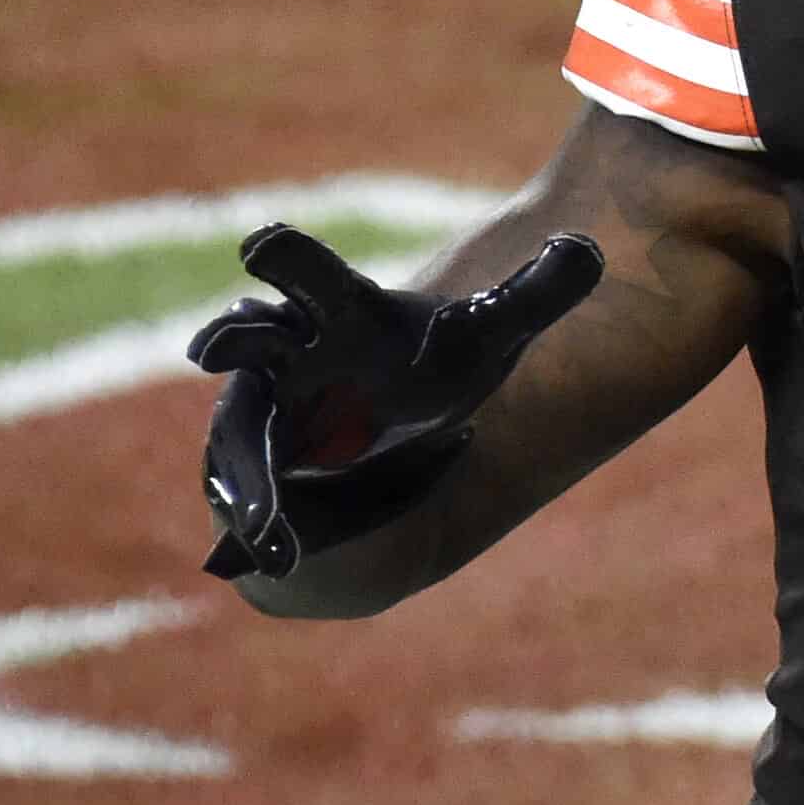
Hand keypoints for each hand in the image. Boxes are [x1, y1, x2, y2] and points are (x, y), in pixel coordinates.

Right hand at [188, 223, 601, 581]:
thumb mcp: (491, 333)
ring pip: (243, 436)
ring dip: (249, 476)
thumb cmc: (433, 363)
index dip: (284, 255)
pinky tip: (283, 557)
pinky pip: (252, 494)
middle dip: (230, 339)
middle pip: (247, 337)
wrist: (399, 425)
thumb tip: (590, 248)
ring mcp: (266, 415)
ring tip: (265, 525)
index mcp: (337, 309)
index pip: (304, 268)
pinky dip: (264, 522)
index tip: (263, 247)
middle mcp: (286, 355)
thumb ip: (537, 294)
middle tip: (213, 348)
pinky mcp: (262, 470)